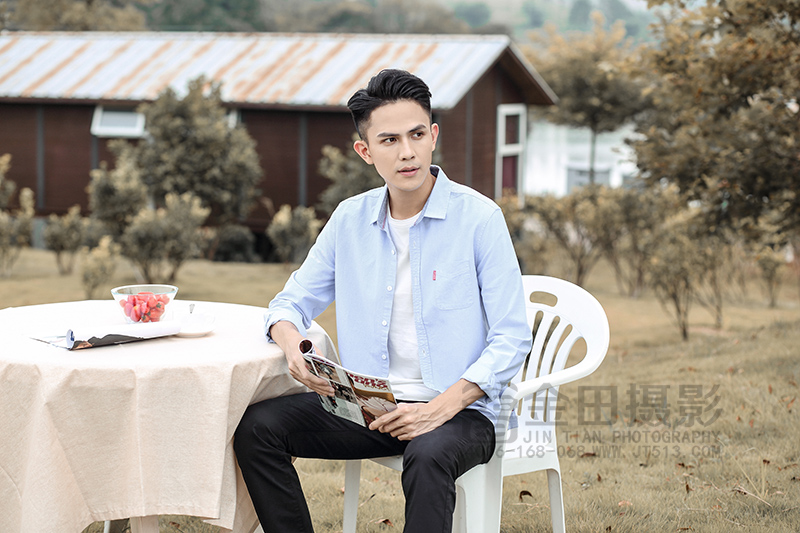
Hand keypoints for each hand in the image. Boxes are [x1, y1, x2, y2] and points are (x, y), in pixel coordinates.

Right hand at [270, 321, 333, 396]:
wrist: (289, 342)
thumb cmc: (301, 343)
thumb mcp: (312, 347)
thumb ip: (320, 357)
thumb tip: (329, 367)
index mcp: (297, 360)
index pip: (307, 375)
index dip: (317, 381)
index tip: (326, 383)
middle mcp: (293, 368)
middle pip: (308, 382)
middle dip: (321, 388)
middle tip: (331, 391)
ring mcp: (293, 372)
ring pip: (307, 384)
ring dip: (318, 389)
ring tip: (328, 393)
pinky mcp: (294, 374)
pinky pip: (305, 382)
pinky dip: (314, 386)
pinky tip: (321, 390)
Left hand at [369, 379, 485, 439]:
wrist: (436, 413)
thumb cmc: (422, 409)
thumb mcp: (409, 405)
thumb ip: (398, 409)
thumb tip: (387, 414)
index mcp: (403, 410)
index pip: (385, 419)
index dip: (376, 423)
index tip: (371, 426)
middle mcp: (406, 420)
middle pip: (387, 428)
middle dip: (384, 428)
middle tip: (384, 427)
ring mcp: (410, 428)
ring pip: (393, 433)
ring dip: (393, 431)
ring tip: (399, 426)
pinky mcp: (414, 435)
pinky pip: (401, 438)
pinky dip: (401, 435)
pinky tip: (405, 430)